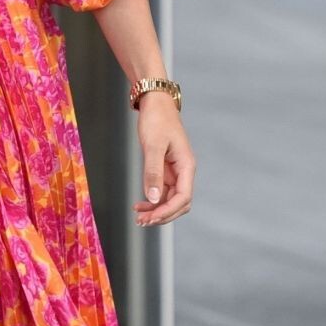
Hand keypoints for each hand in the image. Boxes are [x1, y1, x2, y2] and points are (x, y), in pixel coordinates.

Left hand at [133, 96, 194, 226]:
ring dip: (157, 210)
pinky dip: (153, 200)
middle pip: (179, 203)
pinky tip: (140, 204)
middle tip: (142, 221)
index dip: (167, 211)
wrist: (155, 103)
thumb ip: (153, 172)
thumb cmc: (157, 120)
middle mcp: (183, 171)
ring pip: (170, 200)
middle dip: (162, 215)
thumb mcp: (153, 146)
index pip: (183, 197)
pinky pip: (162, 191)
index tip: (150, 217)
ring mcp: (175, 171)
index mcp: (187, 165)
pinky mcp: (166, 169)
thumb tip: (154, 198)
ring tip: (139, 217)